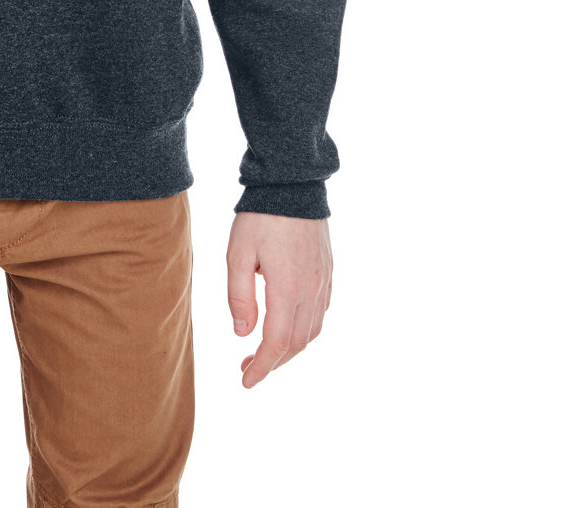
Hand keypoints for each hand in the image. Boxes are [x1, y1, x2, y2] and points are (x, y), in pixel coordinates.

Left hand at [226, 211, 332, 388]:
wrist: (293, 183)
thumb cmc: (260, 216)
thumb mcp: (238, 254)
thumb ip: (240, 296)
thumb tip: (243, 334)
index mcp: (287, 289)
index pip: (276, 343)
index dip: (262, 368)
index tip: (246, 382)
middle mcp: (311, 291)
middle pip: (296, 343)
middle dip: (273, 363)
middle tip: (248, 369)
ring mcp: (323, 281)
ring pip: (312, 331)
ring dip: (290, 349)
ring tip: (265, 351)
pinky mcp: (327, 271)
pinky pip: (321, 312)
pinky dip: (305, 330)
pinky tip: (289, 326)